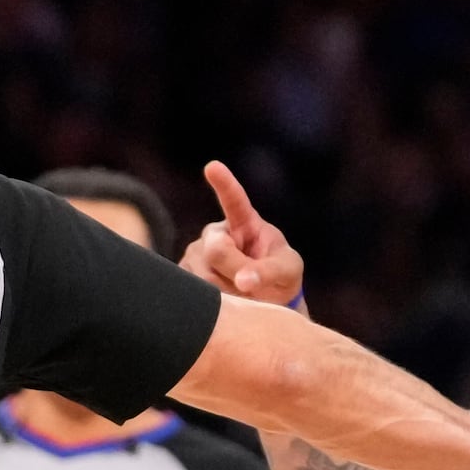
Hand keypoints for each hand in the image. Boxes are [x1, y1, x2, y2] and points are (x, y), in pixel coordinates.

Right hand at [185, 160, 303, 305]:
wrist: (263, 300)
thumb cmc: (279, 277)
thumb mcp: (286, 272)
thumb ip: (269, 272)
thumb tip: (244, 281)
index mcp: (244, 222)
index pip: (234, 200)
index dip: (224, 184)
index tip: (213, 167)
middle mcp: (215, 233)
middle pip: (216, 251)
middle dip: (236, 273)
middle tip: (252, 287)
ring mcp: (195, 254)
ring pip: (204, 276)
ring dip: (227, 292)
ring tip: (241, 294)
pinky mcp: (183, 276)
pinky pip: (193, 291)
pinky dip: (214, 302)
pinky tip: (224, 299)